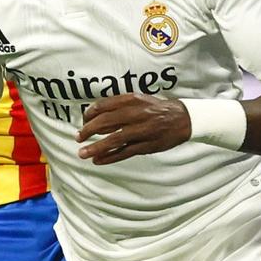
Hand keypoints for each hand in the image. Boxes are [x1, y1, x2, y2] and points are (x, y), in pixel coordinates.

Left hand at [76, 93, 191, 164]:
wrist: (182, 119)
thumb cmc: (156, 109)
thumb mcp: (138, 100)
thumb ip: (119, 106)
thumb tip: (95, 115)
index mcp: (132, 100)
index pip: (105, 105)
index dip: (90, 113)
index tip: (83, 119)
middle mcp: (136, 114)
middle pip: (106, 122)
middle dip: (89, 130)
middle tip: (78, 137)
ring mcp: (142, 131)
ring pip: (114, 140)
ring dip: (96, 147)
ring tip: (82, 153)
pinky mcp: (146, 145)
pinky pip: (125, 152)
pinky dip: (110, 157)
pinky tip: (98, 160)